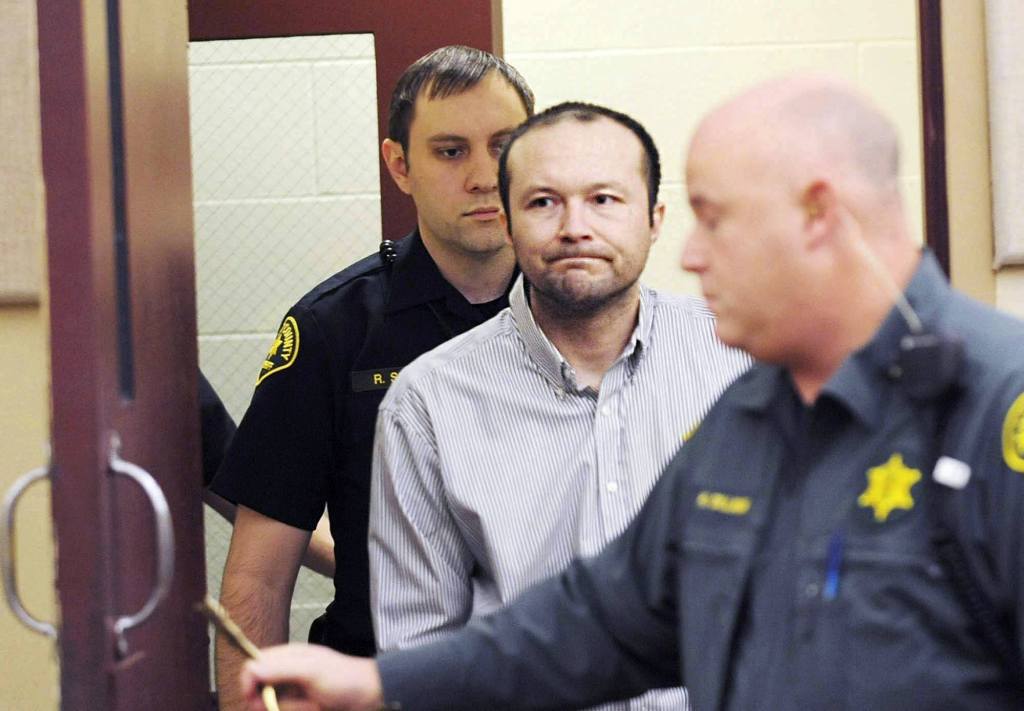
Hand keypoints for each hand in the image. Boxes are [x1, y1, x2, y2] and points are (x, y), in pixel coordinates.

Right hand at [240, 644, 384, 710]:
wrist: (371, 697)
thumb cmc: (345, 679)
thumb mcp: (312, 671)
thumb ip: (280, 668)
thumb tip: (251, 669)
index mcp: (287, 657)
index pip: (253, 667)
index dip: (249, 685)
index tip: (256, 702)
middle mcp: (286, 674)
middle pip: (260, 693)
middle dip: (273, 704)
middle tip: (299, 705)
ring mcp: (294, 692)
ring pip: (276, 707)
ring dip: (293, 710)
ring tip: (314, 706)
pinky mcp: (301, 706)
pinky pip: (286, 710)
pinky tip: (315, 708)